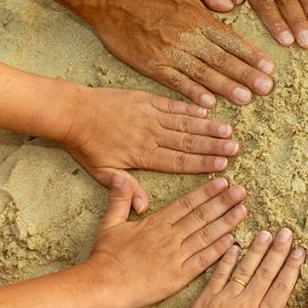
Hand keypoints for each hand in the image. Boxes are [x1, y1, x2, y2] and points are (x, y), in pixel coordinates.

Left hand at [62, 88, 239, 210]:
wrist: (73, 113)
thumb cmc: (86, 146)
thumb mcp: (102, 173)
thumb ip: (126, 189)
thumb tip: (144, 208)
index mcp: (143, 155)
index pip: (178, 162)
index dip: (202, 165)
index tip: (222, 167)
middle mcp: (151, 135)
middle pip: (187, 143)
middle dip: (213, 147)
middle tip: (235, 149)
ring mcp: (149, 116)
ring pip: (184, 123)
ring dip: (207, 128)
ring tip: (228, 131)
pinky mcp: (145, 99)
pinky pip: (172, 104)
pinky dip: (190, 108)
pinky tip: (206, 111)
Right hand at [86, 0, 274, 108]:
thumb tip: (232, 4)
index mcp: (197, 17)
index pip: (230, 39)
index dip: (250, 54)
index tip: (268, 68)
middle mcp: (186, 36)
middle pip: (221, 58)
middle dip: (246, 74)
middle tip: (266, 88)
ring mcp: (168, 52)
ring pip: (203, 72)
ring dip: (225, 87)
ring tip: (245, 98)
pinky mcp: (151, 65)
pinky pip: (175, 81)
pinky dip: (192, 93)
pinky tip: (208, 104)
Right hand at [86, 176, 247, 307]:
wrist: (104, 286)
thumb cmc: (105, 256)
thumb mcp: (110, 223)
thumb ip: (119, 199)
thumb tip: (120, 176)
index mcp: (156, 223)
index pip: (186, 203)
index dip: (206, 192)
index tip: (223, 182)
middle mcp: (170, 237)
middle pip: (201, 216)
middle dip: (224, 202)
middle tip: (242, 191)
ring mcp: (176, 256)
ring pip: (206, 236)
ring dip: (227, 222)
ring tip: (243, 210)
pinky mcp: (178, 276)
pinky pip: (203, 261)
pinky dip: (218, 251)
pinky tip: (233, 241)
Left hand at [170, 227, 305, 307]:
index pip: (282, 288)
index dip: (293, 268)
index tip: (301, 252)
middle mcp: (247, 305)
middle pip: (267, 272)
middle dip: (279, 251)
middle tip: (287, 233)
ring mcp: (226, 299)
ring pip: (245, 268)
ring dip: (257, 250)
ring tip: (267, 233)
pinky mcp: (207, 297)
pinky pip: (220, 274)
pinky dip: (228, 259)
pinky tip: (235, 245)